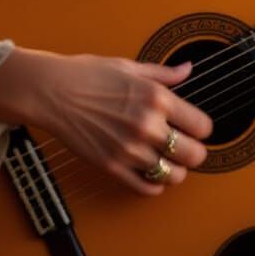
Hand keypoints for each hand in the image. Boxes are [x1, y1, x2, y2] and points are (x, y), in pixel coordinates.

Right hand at [33, 53, 213, 197]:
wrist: (51, 91)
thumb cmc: (88, 74)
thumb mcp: (130, 67)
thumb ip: (163, 73)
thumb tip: (187, 69)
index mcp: (157, 98)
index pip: (202, 126)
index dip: (203, 128)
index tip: (197, 127)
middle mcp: (148, 126)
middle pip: (194, 155)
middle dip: (195, 153)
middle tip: (188, 148)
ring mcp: (130, 149)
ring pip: (172, 176)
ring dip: (176, 172)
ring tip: (170, 162)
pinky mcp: (111, 166)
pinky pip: (145, 188)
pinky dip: (154, 186)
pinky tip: (152, 174)